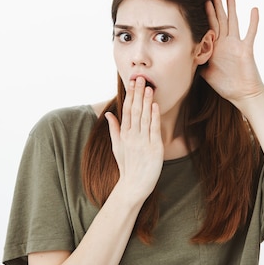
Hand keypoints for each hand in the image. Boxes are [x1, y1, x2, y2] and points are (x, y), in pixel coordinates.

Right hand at [105, 77, 163, 202]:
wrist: (134, 185)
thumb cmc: (127, 166)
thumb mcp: (117, 146)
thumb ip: (114, 129)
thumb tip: (108, 113)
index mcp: (123, 134)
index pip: (126, 110)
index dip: (130, 95)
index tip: (132, 83)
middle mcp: (132, 136)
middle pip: (135, 110)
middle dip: (138, 93)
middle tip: (141, 78)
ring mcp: (143, 142)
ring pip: (144, 117)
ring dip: (146, 101)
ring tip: (149, 87)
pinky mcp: (154, 148)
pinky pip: (154, 129)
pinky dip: (154, 117)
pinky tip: (155, 105)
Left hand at [201, 0, 263, 108]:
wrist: (243, 94)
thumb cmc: (226, 85)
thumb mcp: (206, 72)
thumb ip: (197, 62)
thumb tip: (182, 56)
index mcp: (216, 47)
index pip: (209, 26)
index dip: (204, 14)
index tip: (199, 0)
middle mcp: (226, 42)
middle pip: (220, 19)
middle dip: (216, 4)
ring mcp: (236, 44)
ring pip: (233, 21)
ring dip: (231, 7)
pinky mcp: (246, 50)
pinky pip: (250, 33)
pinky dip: (253, 22)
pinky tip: (254, 9)